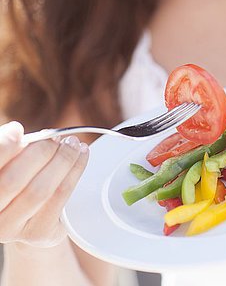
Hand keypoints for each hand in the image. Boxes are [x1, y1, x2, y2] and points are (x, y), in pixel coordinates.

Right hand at [0, 121, 88, 247]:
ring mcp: (12, 228)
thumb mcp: (11, 163)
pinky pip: (59, 198)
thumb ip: (13, 150)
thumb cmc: (19, 178)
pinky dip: (74, 171)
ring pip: (40, 190)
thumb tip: (22, 133)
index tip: (18, 129)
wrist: (30, 217)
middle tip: (56, 137)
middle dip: (39, 152)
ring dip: (62, 160)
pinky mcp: (37, 233)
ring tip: (73, 144)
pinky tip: (81, 156)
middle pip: (13, 181)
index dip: (3, 147)